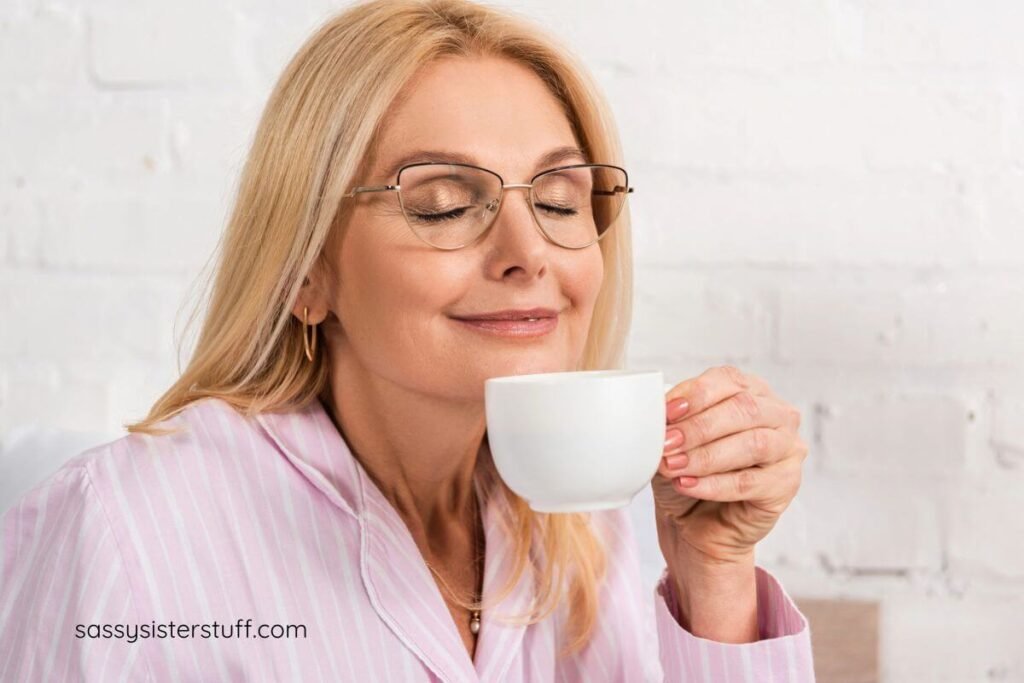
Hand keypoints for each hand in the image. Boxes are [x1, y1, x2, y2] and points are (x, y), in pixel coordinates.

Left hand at [653, 365, 809, 566]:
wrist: (695, 525)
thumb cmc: (687, 474)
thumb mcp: (673, 441)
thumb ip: (671, 422)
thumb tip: (659, 411)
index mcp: (750, 390)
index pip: (727, 380)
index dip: (695, 394)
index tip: (665, 412)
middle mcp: (777, 414)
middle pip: (744, 409)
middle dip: (699, 427)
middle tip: (666, 443)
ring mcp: (788, 449)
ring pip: (753, 444)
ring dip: (707, 456)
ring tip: (674, 467)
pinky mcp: (786, 485)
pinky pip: (751, 482)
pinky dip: (714, 484)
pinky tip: (688, 485)